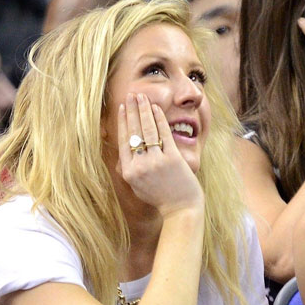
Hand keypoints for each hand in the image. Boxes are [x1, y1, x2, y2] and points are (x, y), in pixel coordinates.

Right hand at [116, 93, 202, 216]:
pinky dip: (159, 119)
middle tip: (131, 95)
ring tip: (142, 96)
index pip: (123, 140)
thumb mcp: (138, 187)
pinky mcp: (172, 159)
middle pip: (133, 131)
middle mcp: (140, 166)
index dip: (123, 122)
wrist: (181, 209)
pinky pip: (164, 133)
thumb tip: (124, 150)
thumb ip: (131, 169)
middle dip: (132, 110)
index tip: (123, 108)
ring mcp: (156, 162)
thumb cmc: (160, 198)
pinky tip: (156, 108)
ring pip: (147, 129)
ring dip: (144, 109)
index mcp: (128, 172)